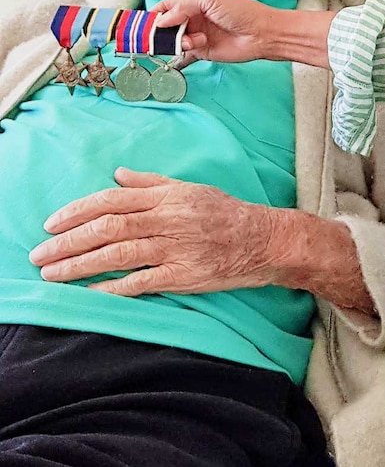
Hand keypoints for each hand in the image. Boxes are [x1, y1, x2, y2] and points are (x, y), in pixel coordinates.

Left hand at [29, 168, 289, 295]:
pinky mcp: (183, 274)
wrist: (262, 239)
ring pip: (118, 253)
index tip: (51, 223)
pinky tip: (88, 293)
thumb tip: (117, 175)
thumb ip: (151, 183)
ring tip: (51, 274)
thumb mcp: (189, 188)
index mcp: (167, 196)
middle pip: (109, 227)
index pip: (113, 200)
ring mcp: (175, 247)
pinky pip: (141, 282)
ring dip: (80, 264)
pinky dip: (112, 288)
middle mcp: (167, 219)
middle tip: (39, 253)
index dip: (78, 211)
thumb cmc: (224, 212)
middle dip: (69, 241)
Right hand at [154, 0, 334, 67]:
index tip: (140, 24)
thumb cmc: (240, 10)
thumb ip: (182, 6)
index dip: (152, 14)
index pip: (165, 6)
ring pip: (172, 40)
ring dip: (177, 42)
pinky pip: (182, 54)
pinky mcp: (201, 51)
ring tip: (194, 41)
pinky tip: (185, 52)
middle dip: (160, 32)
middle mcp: (192, 17)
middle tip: (158, 38)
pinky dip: (178, 56)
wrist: (261, 33)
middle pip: (164, 25)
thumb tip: (161, 20)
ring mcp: (196, 34)